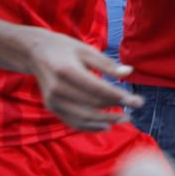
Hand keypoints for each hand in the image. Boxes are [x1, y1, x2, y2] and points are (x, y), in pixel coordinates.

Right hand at [23, 27, 143, 131]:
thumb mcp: (87, 50)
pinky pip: (72, 121)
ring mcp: (52, 101)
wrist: (35, 53)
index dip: (120, 97)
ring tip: (124, 119)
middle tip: (134, 110)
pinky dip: (90, 126)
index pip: (98, 89)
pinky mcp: (51, 107)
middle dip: (115, 109)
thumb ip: (107, 64)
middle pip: (92, 105)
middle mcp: (58, 89)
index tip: (139, 102)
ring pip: (82, 117)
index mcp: (67, 71)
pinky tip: (106, 126)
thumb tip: (129, 72)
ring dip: (105, 121)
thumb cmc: (65, 49)